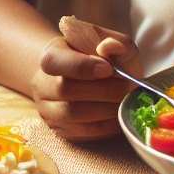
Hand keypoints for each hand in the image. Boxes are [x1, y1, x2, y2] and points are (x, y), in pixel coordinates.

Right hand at [31, 25, 141, 139]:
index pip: (55, 62)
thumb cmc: (93, 56)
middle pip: (66, 90)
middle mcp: (42, 85)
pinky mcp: (61, 129)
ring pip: (73, 115)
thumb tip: (109, 47)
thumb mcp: (104, 41)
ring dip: (106, 109)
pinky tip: (120, 115)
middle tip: (130, 87)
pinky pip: (81, 133)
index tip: (109, 68)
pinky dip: (105, 126)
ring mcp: (48, 110)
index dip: (81, 66)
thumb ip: (110, 40)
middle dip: (103, 90)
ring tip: (127, 101)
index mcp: (50, 56)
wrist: (76, 76)